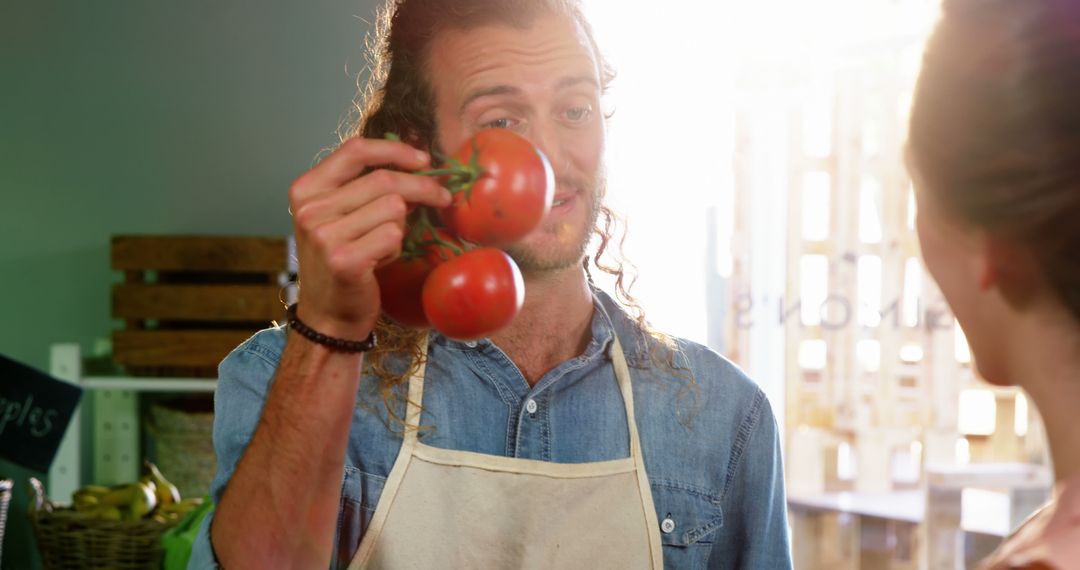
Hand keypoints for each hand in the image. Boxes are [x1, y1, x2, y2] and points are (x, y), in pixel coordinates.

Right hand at [288, 138, 451, 339]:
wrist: (327, 316)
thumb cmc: (340, 261)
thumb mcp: (339, 216)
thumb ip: (364, 187)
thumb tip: (417, 164)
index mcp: (306, 190)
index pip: (355, 150)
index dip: (395, 150)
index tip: (424, 160)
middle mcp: (310, 210)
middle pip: (383, 179)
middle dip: (422, 187)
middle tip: (442, 196)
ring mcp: (324, 235)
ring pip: (393, 207)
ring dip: (401, 226)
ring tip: (384, 244)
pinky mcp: (344, 260)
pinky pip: (393, 235)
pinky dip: (395, 248)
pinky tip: (380, 261)